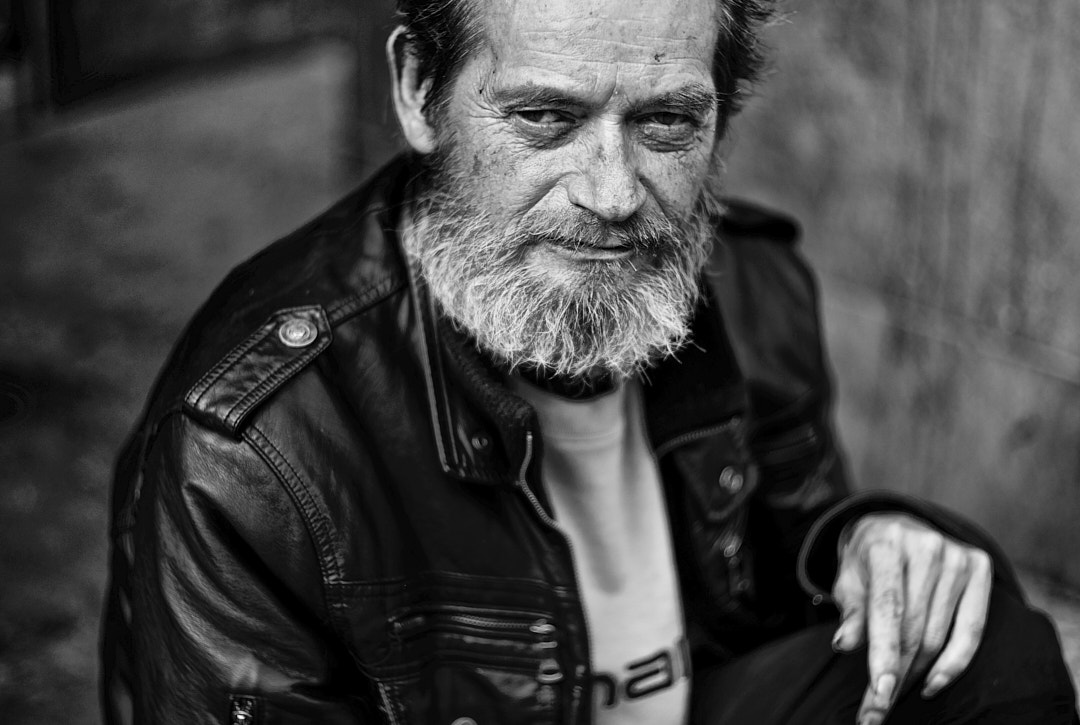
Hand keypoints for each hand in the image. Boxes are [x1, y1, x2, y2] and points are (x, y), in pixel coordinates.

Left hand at [831, 512, 993, 724]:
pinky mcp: (979, 567)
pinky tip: (931, 684)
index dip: (883, 654)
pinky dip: (952, 664)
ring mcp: (956, 556)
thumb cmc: (866, 561)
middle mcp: (926, 547)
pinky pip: (971, 631)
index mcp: (886, 544)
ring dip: (916, 673)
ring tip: (895, 694)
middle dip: (894, 674)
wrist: (894, 525)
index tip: (879, 696)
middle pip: (913, 629)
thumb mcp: (849, 580)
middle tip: (877, 709)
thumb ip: (850, 611)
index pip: (887, 608)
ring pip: (937, 635)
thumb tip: (844, 645)